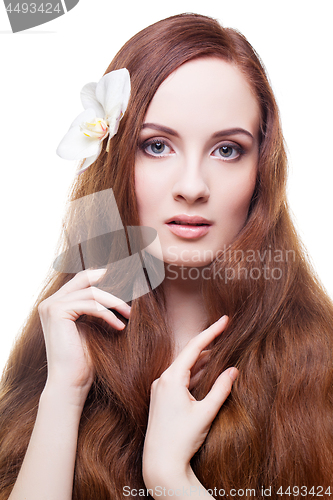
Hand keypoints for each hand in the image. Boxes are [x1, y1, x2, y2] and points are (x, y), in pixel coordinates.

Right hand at [38, 268, 130, 403]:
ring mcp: (51, 306)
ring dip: (114, 303)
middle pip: (86, 279)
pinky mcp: (56, 312)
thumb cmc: (85, 360)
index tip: (128, 285)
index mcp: (57, 303)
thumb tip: (119, 291)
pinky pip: (89, 305)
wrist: (71, 383)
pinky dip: (107, 314)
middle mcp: (50, 302)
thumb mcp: (93, 327)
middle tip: (132, 297)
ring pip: (91, 292)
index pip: (83, 279)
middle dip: (112, 288)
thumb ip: (98, 308)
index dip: (104, 277)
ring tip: (130, 315)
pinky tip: (120, 326)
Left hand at [142, 316, 237, 488]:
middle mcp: (162, 379)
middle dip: (208, 343)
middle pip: (188, 354)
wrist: (160, 463)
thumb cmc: (182, 439)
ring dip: (202, 359)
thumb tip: (234, 369)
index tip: (225, 320)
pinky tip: (206, 370)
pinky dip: (193, 372)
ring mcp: (159, 388)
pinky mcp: (160, 397)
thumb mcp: (206, 412)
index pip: (194, 347)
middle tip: (225, 330)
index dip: (211, 331)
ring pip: (184, 366)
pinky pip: (178, 377)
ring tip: (220, 348)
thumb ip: (221, 389)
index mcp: (171, 378)